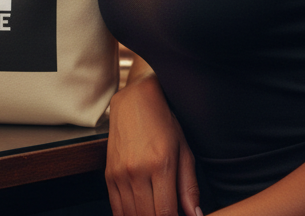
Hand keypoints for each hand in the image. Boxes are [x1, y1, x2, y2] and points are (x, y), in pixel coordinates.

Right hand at [106, 73, 200, 215]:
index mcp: (160, 165)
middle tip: (167, 212)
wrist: (135, 101)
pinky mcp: (109, 174)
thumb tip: (195, 215)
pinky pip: (116, 207)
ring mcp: (120, 173)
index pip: (167, 213)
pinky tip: (138, 212)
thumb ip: (189, 187)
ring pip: (130, 215)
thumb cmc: (163, 122)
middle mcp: (137, 171)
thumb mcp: (184, 151)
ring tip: (155, 211)